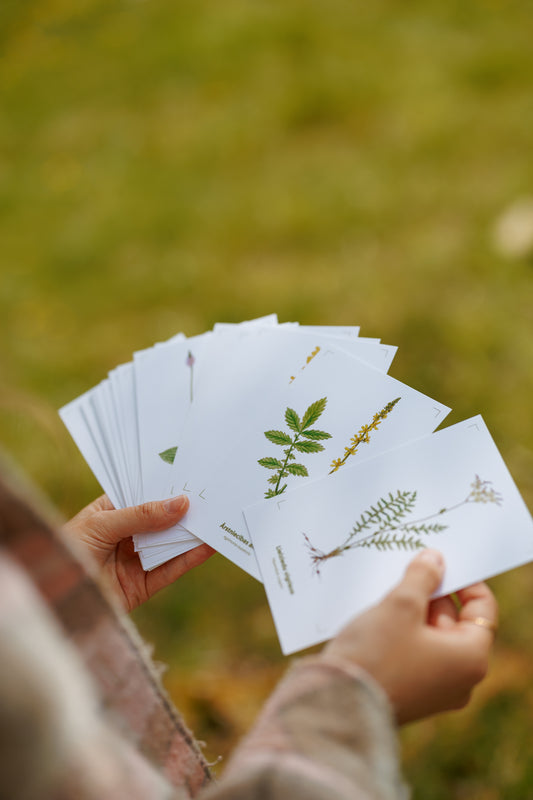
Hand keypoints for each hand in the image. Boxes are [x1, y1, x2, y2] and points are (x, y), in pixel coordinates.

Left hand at [63, 495, 214, 611]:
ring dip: (193, 532)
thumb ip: (141, 516)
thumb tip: (181, 503)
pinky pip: (171, 569)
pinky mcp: (142, 586)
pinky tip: (208, 546)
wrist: (51, 598)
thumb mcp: (101, 525)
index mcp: (110, 511)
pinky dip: (190, 558)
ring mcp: (135, 559)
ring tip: (220, 517)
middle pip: (162, 519)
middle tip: (215, 494)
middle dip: (185, 508)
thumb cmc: (65, 551)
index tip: (194, 473)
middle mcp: (126, 533)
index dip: (167, 485)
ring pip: (170, 543)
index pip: (144, 494)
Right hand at [322, 549, 497, 724]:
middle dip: (431, 595)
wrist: (337, 704)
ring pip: (431, 637)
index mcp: (471, 658)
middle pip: (455, 622)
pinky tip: (378, 620)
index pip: (482, 609)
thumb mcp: (401, 604)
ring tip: (387, 596)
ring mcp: (435, 690)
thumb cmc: (376, 654)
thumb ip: (423, 576)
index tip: (439, 564)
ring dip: (413, 613)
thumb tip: (435, 559)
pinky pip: (415, 654)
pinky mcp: (411, 694)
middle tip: (406, 574)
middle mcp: (460, 679)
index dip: (463, 581)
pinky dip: (402, 634)